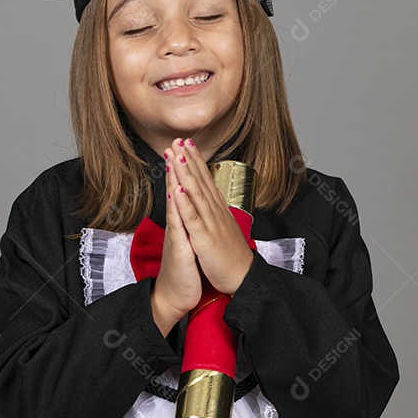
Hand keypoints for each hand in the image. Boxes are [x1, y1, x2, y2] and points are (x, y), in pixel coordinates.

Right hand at [151, 147, 202, 334]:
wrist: (176, 295)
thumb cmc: (185, 268)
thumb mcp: (189, 240)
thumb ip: (188, 222)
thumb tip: (190, 205)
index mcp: (184, 221)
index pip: (184, 189)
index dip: (185, 168)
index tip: (184, 147)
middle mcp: (179, 223)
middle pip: (177, 189)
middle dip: (177, 165)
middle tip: (174, 142)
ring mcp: (177, 234)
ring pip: (176, 202)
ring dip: (175, 179)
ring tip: (174, 158)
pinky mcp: (179, 247)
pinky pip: (178, 224)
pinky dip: (178, 207)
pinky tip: (176, 193)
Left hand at [166, 138, 254, 295]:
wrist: (243, 277)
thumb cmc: (232, 256)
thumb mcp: (224, 228)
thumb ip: (216, 212)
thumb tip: (211, 198)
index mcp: (218, 209)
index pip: (206, 179)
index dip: (195, 160)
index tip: (187, 144)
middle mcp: (215, 212)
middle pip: (200, 181)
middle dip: (188, 159)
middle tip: (178, 140)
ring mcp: (210, 223)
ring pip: (195, 193)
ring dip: (185, 173)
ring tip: (175, 155)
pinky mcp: (204, 238)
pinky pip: (192, 218)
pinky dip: (184, 202)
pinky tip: (177, 188)